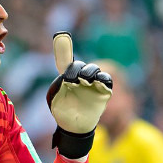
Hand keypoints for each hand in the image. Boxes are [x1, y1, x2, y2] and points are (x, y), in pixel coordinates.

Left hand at [46, 32, 112, 157]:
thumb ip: (59, 83)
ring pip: (94, 70)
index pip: (67, 60)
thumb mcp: (56, 97)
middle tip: (72, 80)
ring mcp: (92, 83)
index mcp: (67, 76)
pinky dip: (103, 79)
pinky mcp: (103, 91)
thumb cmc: (63, 111)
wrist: (74, 127)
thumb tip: (64, 74)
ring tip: (83, 81)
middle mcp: (80, 77)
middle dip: (77, 70)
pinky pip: (107, 80)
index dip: (63, 47)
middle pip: (81, 65)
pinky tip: (96, 82)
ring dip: (89, 73)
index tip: (60, 35)